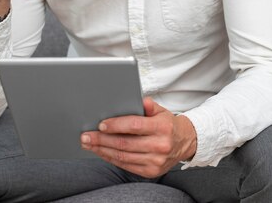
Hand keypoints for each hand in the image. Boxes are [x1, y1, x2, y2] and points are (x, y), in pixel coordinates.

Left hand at [80, 97, 196, 177]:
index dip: (116, 125)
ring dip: (102, 150)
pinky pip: (126, 165)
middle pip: (125, 143)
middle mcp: (160, 146)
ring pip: (123, 156)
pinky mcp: (150, 172)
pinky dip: (111, 158)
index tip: (101, 124)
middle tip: (86, 135)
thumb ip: (149, 105)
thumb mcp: (161, 110)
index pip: (135, 126)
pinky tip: (101, 152)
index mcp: (162, 128)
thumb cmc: (167, 124)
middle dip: (102, 139)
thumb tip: (138, 100)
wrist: (185, 143)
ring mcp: (155, 161)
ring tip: (89, 144)